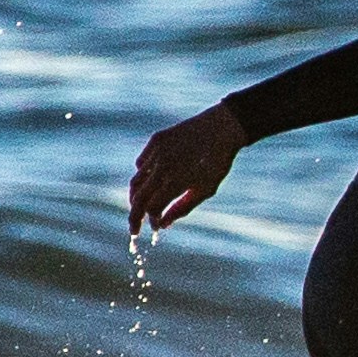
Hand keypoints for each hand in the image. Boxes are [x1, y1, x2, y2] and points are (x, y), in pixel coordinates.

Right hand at [126, 103, 244, 235]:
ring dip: (136, 197)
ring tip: (140, 206)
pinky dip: (142, 175)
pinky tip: (149, 182)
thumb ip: (182, 208)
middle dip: (134, 216)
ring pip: (136, 180)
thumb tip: (163, 224)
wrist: (222, 127)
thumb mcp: (205, 189)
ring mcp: (156, 152)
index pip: (152, 208)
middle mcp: (161, 167)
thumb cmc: (217, 162)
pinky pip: (141, 162)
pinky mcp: (156, 140)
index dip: (153, 220)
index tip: (157, 228)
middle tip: (134, 228)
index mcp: (175, 182)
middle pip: (138, 198)